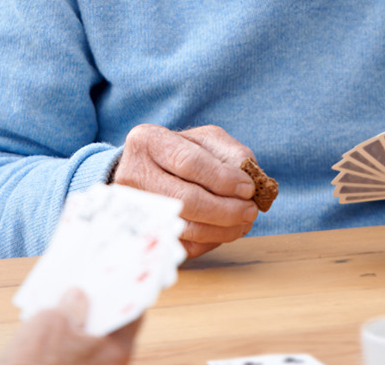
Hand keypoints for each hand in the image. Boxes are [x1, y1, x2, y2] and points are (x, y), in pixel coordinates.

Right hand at [1, 288, 141, 364]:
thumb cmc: (36, 362)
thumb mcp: (53, 321)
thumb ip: (72, 304)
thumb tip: (77, 297)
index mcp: (118, 349)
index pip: (134, 312)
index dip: (126, 289)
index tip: (120, 273)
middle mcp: (111, 364)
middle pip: (113, 326)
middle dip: (100, 304)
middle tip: (89, 281)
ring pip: (93, 340)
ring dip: (81, 321)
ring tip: (67, 297)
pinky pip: (77, 352)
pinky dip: (69, 338)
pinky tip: (53, 322)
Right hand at [111, 123, 258, 257]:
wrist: (144, 172)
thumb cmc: (181, 153)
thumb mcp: (205, 140)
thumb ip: (230, 153)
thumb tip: (249, 177)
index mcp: (149, 142)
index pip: (189, 162)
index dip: (223, 179)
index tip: (248, 188)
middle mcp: (134, 174)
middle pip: (186, 199)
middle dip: (226, 209)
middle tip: (251, 211)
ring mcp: (137, 207)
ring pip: (186, 227)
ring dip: (223, 229)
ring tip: (244, 222)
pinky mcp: (145, 231)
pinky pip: (183, 244)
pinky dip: (211, 241)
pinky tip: (226, 231)